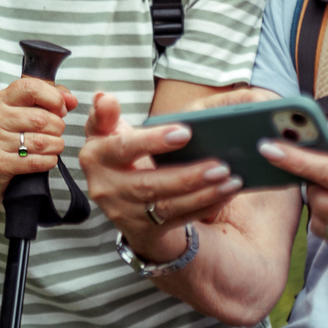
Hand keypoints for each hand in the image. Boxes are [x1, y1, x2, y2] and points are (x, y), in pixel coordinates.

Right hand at [0, 76, 80, 211]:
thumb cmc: (9, 138)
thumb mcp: (24, 111)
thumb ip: (50, 98)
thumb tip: (71, 100)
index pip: (32, 88)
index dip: (54, 98)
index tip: (61, 109)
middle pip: (40, 118)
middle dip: (58, 127)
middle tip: (56, 132)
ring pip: (41, 142)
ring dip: (56, 145)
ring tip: (53, 146)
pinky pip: (36, 162)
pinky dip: (49, 161)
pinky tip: (46, 159)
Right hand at [78, 92, 243, 260]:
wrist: (118, 197)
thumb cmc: (119, 154)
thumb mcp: (108, 133)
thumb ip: (106, 115)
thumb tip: (104, 98)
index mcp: (97, 157)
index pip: (123, 148)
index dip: (152, 141)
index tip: (185, 132)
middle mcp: (107, 188)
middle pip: (149, 184)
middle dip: (187, 176)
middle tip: (220, 165)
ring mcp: (126, 213)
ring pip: (167, 206)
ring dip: (203, 194)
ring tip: (230, 180)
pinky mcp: (145, 229)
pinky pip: (180, 219)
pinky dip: (205, 206)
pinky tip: (225, 193)